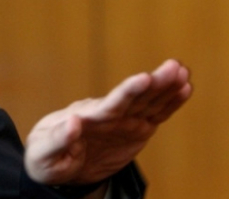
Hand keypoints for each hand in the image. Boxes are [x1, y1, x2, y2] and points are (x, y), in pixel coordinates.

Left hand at [24, 59, 191, 185]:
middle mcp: (109, 115)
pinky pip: (156, 115)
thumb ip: (58, 139)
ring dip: (166, 87)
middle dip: (155, 83)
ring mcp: (124, 120)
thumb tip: (73, 122)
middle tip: (174, 67)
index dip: (128, 91)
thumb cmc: (44, 156)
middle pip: (135, 97)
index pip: (111, 103)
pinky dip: (170, 103)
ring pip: (149, 101)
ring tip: (183, 71)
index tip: (143, 78)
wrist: (55, 160)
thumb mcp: (44, 153)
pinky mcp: (135, 129)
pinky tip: (185, 88)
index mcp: (88, 118)